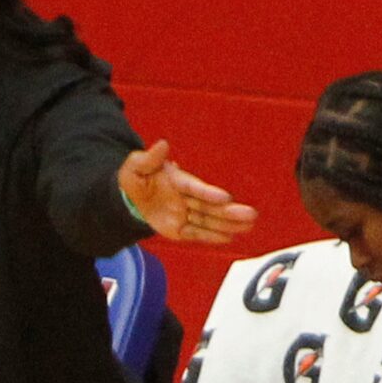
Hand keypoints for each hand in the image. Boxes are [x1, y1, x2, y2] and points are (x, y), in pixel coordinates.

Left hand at [117, 141, 257, 243]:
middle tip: (251, 214)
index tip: (225, 197)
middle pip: (209, 206)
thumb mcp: (136, 167)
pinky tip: (230, 238)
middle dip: (229, 212)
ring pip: (207, 220)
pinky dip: (211, 237)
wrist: (130, 197)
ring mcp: (185, 214)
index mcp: (178, 181)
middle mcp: (186, 198)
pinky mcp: (180, 229)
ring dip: (227, 224)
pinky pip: (196, 234)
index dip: (208, 193)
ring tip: (249, 225)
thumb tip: (162, 144)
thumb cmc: (137, 178)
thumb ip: (149, 159)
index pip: (195, 188)